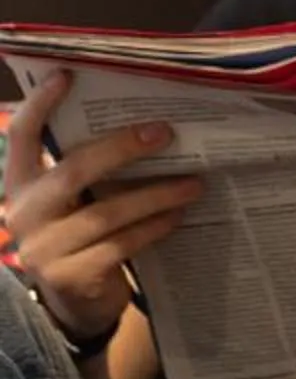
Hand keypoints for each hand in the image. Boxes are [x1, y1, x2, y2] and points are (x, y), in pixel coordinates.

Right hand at [2, 71, 203, 347]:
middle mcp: (23, 213)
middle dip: (121, 148)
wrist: (75, 303)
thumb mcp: (72, 200)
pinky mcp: (70, 276)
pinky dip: (154, 227)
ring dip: (156, 193)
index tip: (69, 74)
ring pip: (107, 212)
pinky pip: (121, 243)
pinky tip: (178, 215)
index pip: (22, 136)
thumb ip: (85, 167)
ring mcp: (43, 248)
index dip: (40, 104)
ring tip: (194, 182)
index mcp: (19, 183)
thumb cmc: (80, 234)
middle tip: (165, 132)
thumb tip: (145, 122)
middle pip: (73, 171)